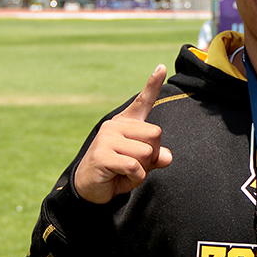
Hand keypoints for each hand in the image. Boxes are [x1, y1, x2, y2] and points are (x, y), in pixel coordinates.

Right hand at [74, 65, 172, 203]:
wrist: (90, 190)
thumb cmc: (117, 174)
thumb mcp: (141, 165)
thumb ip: (155, 157)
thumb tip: (167, 156)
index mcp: (125, 124)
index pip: (143, 102)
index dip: (153, 85)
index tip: (162, 67)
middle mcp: (115, 126)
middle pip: (155, 134)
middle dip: (152, 155)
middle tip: (135, 165)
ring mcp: (106, 138)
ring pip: (146, 152)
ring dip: (143, 170)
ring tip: (125, 172)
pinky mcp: (102, 155)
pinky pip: (135, 167)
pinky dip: (135, 178)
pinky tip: (121, 178)